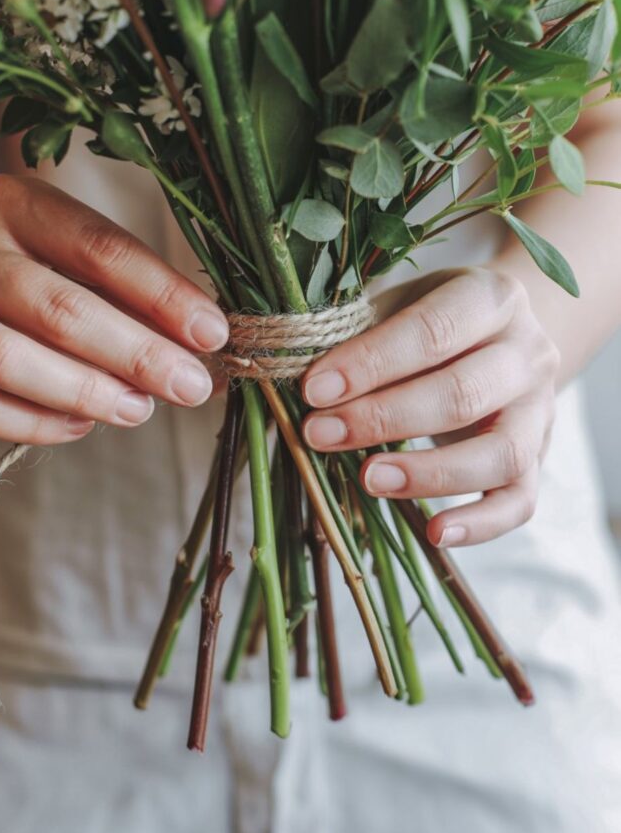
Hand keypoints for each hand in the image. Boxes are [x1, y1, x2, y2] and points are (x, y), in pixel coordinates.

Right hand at [0, 175, 228, 442]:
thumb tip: (205, 349)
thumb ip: (129, 296)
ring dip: (86, 393)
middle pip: (59, 308)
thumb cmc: (26, 276)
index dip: (162, 294)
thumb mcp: (70, 261)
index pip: (99, 247)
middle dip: (136, 354)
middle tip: (189, 386)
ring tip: (137, 408)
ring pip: (9, 361)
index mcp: (15, 205)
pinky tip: (80, 424)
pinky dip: (35, 424)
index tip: (211, 332)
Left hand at [301, 268, 559, 547]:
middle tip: (319, 434)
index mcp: (492, 298)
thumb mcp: (399, 304)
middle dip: (383, 418)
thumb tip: (291, 371)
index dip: (371, 362)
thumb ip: (356, 331)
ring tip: (368, 480)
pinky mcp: (539, 457)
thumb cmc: (433, 320)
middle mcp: (528, 352)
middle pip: (462, 393)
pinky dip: (480, 524)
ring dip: (429, 474)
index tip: (314, 390)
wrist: (502, 337)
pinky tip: (433, 534)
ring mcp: (540, 409)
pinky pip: (520, 501)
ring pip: (500, 453)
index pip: (433, 330)